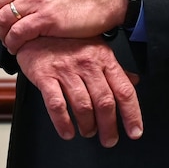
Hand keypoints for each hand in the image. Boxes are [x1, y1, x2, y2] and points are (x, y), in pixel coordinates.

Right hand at [17, 37, 141, 145]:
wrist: (34, 28)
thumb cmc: (66, 40)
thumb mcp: (95, 48)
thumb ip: (112, 69)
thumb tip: (132, 83)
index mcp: (103, 58)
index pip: (124, 90)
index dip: (132, 114)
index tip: (134, 131)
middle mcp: (86, 63)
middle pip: (104, 102)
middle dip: (109, 126)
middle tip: (108, 139)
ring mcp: (65, 69)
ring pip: (82, 105)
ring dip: (87, 125)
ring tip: (87, 131)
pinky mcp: (45, 75)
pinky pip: (56, 104)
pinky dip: (63, 122)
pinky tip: (67, 131)